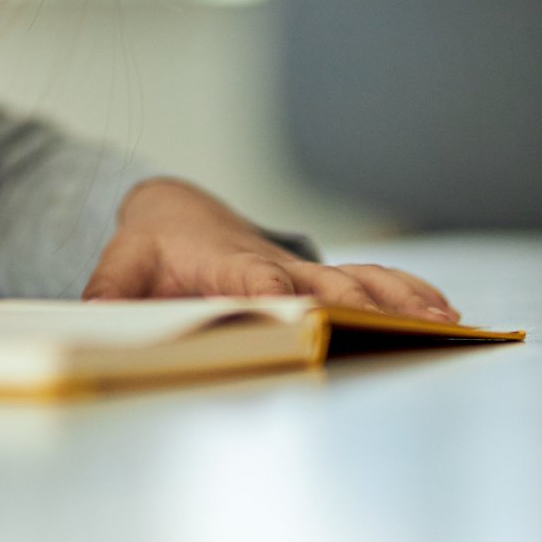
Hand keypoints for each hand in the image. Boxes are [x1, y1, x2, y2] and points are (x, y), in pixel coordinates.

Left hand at [81, 179, 459, 322]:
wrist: (178, 214)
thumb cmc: (153, 247)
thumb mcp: (120, 265)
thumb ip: (107, 293)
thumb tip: (92, 324)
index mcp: (226, 263)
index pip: (255, 281)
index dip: (277, 297)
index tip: (303, 314)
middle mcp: (276, 267)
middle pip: (323, 286)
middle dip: (355, 306)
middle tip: (389, 326)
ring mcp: (306, 272)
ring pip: (360, 281)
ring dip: (399, 302)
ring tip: (444, 322)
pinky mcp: (324, 279)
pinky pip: (376, 281)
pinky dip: (412, 294)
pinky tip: (449, 314)